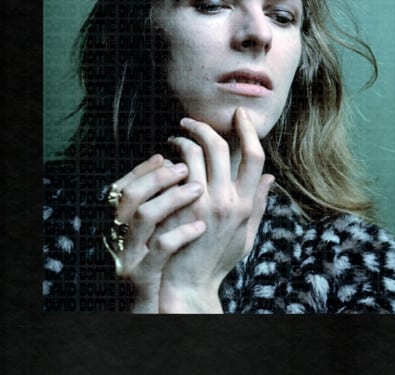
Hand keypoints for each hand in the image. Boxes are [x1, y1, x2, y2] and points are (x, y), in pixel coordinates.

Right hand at [108, 154, 206, 312]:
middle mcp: (119, 239)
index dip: (142, 169)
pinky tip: (200, 226)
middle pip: (129, 195)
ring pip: (143, 216)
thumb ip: (162, 203)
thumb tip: (181, 166)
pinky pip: (160, 249)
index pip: (121, 187)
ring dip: (171, 197)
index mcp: (119, 227)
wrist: (156, 314)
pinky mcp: (142, 278)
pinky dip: (181, 233)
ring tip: (198, 188)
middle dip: (157, 176)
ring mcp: (129, 258)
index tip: (165, 156)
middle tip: (184, 167)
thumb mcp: (154, 235)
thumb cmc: (160, 270)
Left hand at [156, 107, 273, 312]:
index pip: (255, 156)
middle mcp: (227, 200)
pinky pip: (174, 171)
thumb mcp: (246, 233)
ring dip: (181, 140)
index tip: (239, 114)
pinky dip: (169, 160)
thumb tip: (271, 175)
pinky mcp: (178, 208)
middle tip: (188, 122)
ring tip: (174, 140)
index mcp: (246, 204)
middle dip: (203, 126)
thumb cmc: (217, 258)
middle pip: (219, 146)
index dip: (248, 130)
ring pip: (193, 153)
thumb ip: (258, 202)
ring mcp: (202, 203)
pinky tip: (165, 162)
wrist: (189, 283)